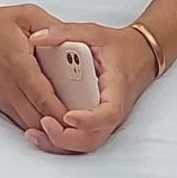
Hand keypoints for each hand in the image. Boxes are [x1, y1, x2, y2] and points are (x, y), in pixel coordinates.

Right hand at [0, 3, 69, 134]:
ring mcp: (3, 96)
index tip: (79, 117)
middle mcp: (9, 85)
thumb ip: (54, 28)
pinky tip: (52, 123)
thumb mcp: (30, 15)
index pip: (42, 97)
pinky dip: (37, 126)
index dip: (61, 112)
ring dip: (48, 130)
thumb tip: (76, 41)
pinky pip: (20, 121)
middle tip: (81, 127)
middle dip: (59, 127)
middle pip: (36, 118)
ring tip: (70, 127)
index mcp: (19, 65)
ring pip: (28, 124)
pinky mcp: (0, 101)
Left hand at [23, 21, 160, 154]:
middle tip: (43, 123)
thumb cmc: (119, 46)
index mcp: (116, 88)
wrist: (142, 54)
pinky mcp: (98, 123)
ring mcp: (107, 120)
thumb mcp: (93, 32)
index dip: (88, 120)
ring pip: (87, 144)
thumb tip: (36, 38)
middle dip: (66, 138)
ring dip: (61, 145)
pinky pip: (83, 139)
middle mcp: (114, 110)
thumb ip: (64, 32)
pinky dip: (62, 141)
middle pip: (93, 138)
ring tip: (35, 134)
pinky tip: (41, 133)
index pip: (108, 114)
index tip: (68, 116)